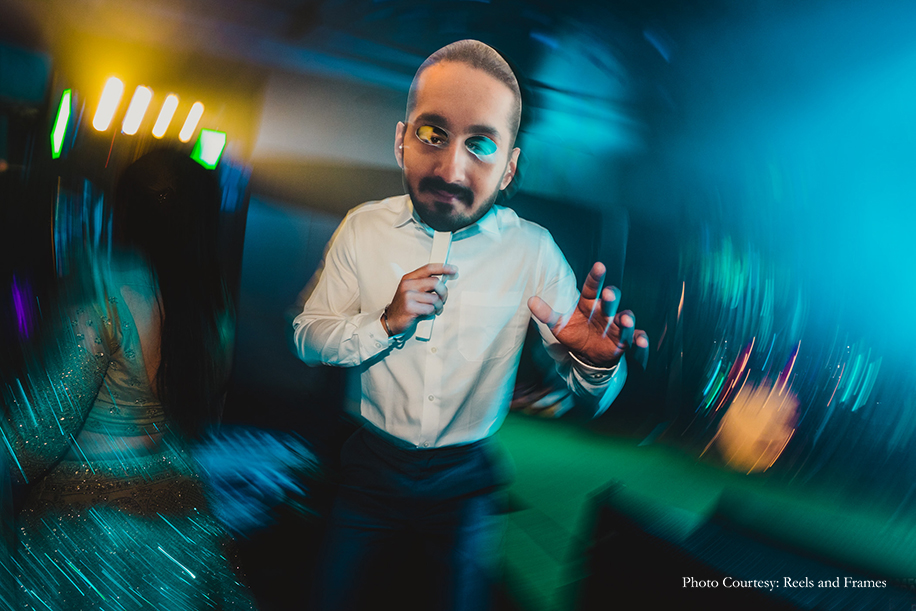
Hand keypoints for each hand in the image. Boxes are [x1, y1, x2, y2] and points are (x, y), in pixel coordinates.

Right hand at [384, 263, 456, 335]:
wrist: (391, 320)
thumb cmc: (405, 306)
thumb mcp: (412, 290)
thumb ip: (425, 284)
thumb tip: (444, 280)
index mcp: (409, 278)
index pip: (429, 268)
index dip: (443, 268)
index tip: (453, 270)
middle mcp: (408, 285)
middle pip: (435, 282)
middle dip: (444, 292)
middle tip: (443, 299)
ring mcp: (408, 296)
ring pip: (435, 298)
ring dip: (438, 306)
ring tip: (434, 309)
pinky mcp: (410, 307)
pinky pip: (430, 308)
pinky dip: (432, 312)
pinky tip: (427, 313)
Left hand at [528, 262, 648, 368]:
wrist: (588, 354)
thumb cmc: (576, 333)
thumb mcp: (559, 325)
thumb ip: (546, 313)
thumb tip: (530, 300)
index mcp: (589, 304)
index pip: (593, 287)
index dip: (596, 277)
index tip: (599, 266)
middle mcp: (605, 312)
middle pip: (611, 302)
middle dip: (611, 298)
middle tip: (609, 294)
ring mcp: (617, 327)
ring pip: (625, 320)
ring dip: (627, 319)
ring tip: (625, 319)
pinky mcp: (625, 341)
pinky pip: (635, 339)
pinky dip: (640, 340)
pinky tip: (640, 341)